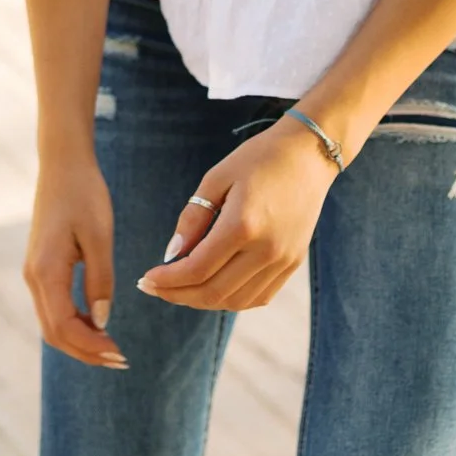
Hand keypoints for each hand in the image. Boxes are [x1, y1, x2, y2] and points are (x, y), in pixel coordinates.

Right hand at [23, 154, 127, 367]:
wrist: (62, 165)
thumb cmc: (84, 195)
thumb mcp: (99, 237)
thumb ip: (100, 281)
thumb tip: (102, 322)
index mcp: (46, 271)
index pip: (64, 326)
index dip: (91, 347)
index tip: (119, 355)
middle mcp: (33, 277)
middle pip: (54, 333)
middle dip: (85, 351)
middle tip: (120, 359)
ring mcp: (34, 274)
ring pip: (51, 323)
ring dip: (80, 340)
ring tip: (111, 347)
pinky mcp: (40, 268)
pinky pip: (53, 308)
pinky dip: (73, 324)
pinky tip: (98, 324)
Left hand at [136, 115, 338, 314]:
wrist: (309, 154)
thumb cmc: (259, 158)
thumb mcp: (217, 177)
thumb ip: (192, 218)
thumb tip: (171, 255)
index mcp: (243, 225)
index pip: (197, 269)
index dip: (167, 280)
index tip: (146, 279)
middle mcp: (266, 249)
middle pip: (214, 293)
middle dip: (178, 296)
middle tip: (155, 288)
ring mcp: (283, 260)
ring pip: (235, 301)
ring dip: (203, 301)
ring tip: (181, 289)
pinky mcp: (293, 263)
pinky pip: (258, 297)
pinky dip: (231, 300)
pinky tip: (213, 287)